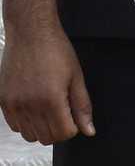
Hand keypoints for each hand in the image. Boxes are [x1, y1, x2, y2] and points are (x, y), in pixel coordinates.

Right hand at [0, 23, 94, 144]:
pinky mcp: (3, 101)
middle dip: (59, 130)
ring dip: (42, 128)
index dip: (73, 128)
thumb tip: (89, 130)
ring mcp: (14, 104)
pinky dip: (26, 122)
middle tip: (64, 113)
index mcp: (51, 99)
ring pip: (29, 135)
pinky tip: (35, 106)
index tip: (74, 117)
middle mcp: (29, 105)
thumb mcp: (76, 77)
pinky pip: (15, 126)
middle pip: (46, 138)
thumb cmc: (56, 50)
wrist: (31, 34)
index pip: (63, 134)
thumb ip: (82, 106)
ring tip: (49, 109)